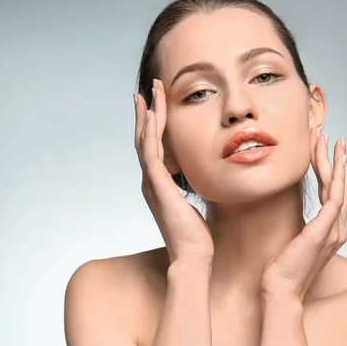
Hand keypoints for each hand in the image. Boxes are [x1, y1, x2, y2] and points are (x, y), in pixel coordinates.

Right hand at [134, 79, 214, 265]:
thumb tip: (202, 179)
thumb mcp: (193, 205)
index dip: (153, 124)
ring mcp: (151, 183)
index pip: (152, 147)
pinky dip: (150, 132)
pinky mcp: (158, 187)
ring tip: (150, 91)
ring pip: (145, 140)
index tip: (156, 104)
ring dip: (148, 114)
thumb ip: (191, 190)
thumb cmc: (196, 236)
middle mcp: (150, 181)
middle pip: (144, 138)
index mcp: (158, 184)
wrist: (193, 257)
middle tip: (149, 88)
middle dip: (147, 111)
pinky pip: (151, 153)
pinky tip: (153, 114)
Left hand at [261, 129, 346, 300]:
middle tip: (333, 136)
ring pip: (339, 187)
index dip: (331, 169)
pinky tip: (337, 162)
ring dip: (336, 161)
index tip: (325, 149)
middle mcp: (337, 229)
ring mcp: (334, 231)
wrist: (280, 290)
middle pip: (341, 186)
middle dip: (336, 159)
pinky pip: (335, 199)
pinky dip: (338, 178)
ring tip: (332, 140)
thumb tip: (290, 211)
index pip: (333, 193)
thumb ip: (299, 226)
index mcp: (330, 230)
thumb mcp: (293, 241)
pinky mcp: (324, 232)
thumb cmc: (281, 269)